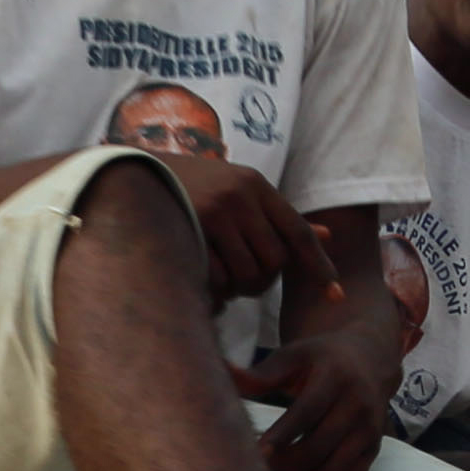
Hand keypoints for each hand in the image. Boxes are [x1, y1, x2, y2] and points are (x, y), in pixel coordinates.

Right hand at [152, 152, 338, 306]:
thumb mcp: (241, 191)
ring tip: (226, 280)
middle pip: (276, 260)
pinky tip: (209, 284)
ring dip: (241, 288)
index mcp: (256, 185)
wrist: (133, 174)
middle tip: (246, 279)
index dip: (320, 266)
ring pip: (249, 273)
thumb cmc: (194, 189)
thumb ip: (280, 216)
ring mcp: (214, 213)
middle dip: (265, 280)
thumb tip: (328, 235)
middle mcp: (240, 196)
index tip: (336, 296)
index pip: (299, 232)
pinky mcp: (190, 231)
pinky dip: (219, 291)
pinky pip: (219, 278)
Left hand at [227, 333, 390, 470]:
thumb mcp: (294, 355)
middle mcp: (358, 406)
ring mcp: (368, 432)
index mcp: (336, 378)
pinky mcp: (372, 451)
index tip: (254, 455)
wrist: (370, 360)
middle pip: (319, 448)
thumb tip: (225, 374)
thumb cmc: (321, 359)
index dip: (281, 437)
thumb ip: (262, 372)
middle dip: (285, 469)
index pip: (306, 413)